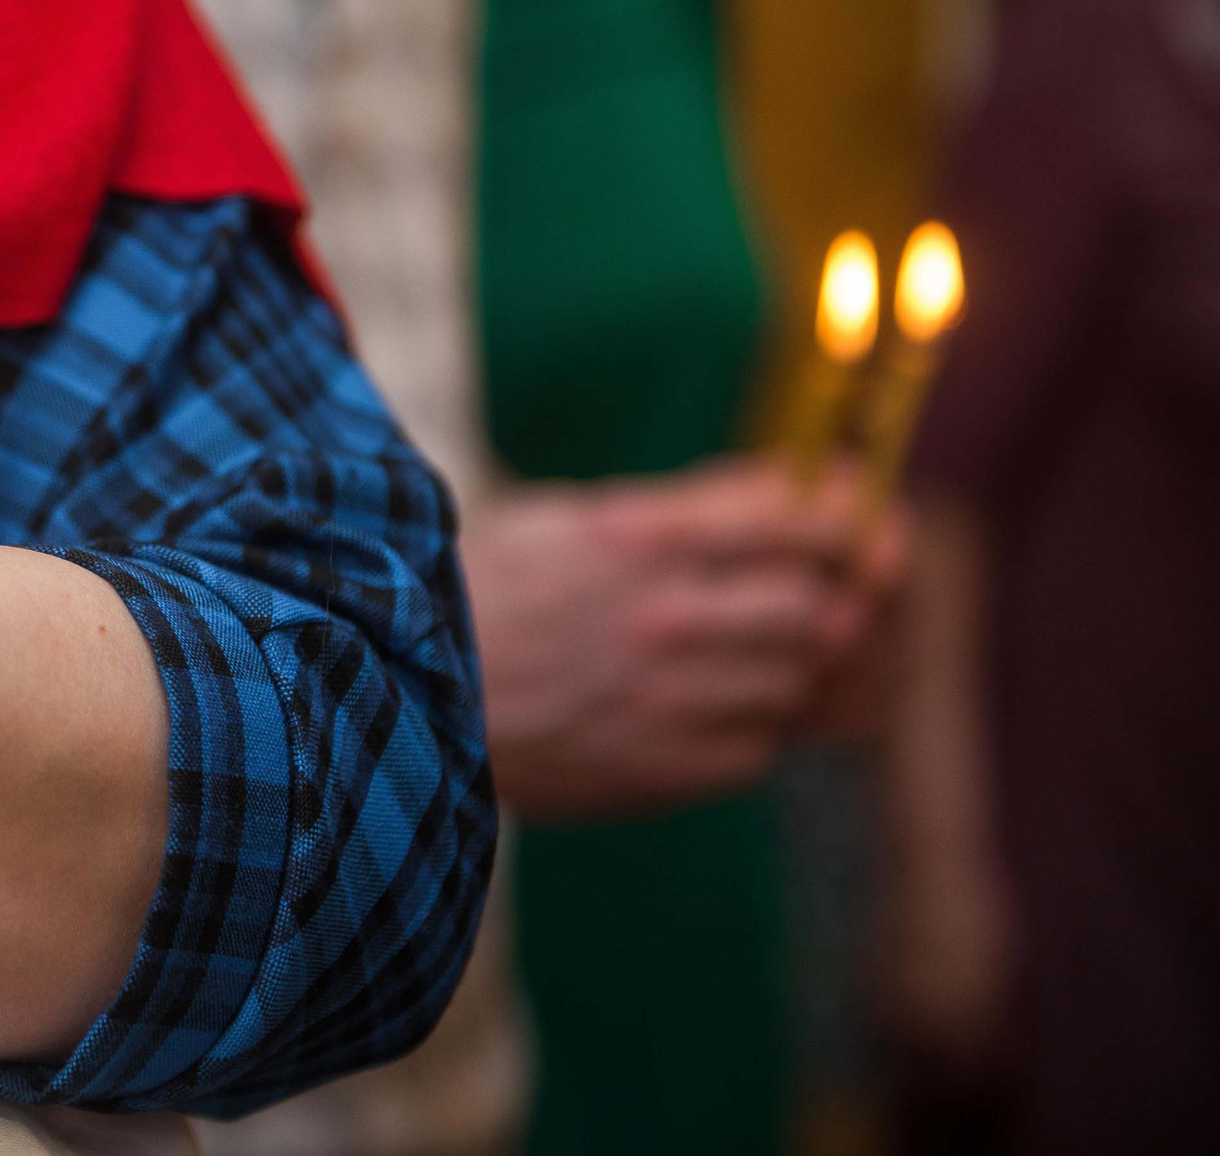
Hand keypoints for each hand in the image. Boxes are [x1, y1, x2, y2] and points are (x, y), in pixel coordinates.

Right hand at [463, 458, 881, 817]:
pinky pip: (765, 746)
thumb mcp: (570, 518)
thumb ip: (687, 513)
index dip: (855, 515)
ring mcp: (669, 702)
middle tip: (855, 585)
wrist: (398, 703)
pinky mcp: (666, 770)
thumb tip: (801, 497)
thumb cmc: (482, 594)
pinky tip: (733, 700)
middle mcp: (661, 619)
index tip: (870, 512)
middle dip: (851, 593)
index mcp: (635, 539)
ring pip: (806, 680)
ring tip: (794, 644)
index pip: (797, 521)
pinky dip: (768, 720)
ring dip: (815, 660)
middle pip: (823, 606)